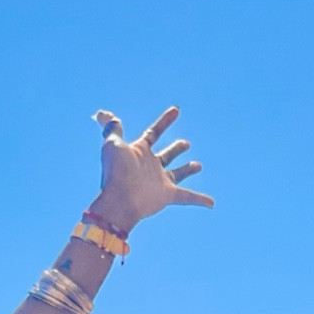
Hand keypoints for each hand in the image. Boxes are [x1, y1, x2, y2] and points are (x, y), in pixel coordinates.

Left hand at [91, 107, 213, 233]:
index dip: (164, 122)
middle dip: (176, 149)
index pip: (154, 134)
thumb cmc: (115, 172)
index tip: (176, 110)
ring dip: (187, 169)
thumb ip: (111, 129)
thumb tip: (102, 114)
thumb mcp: (113, 145)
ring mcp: (159, 181)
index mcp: (140, 153)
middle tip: (185, 144)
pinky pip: (188, 197)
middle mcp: (150, 167)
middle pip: (166, 155)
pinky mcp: (167, 195)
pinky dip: (200, 199)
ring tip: (197, 166)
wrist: (120, 199)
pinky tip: (211, 203)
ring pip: (178, 174)